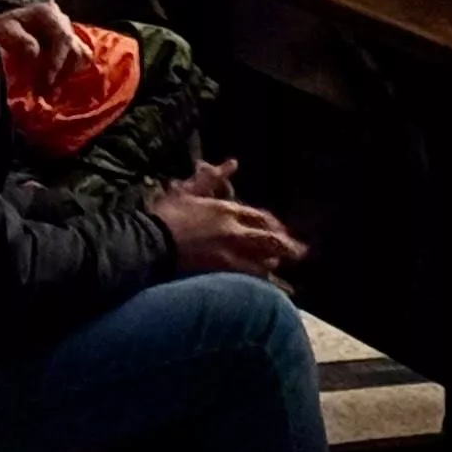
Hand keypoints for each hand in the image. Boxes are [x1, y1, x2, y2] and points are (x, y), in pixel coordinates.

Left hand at [0, 0, 82, 85]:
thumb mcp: (4, 31)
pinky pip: (76, 61)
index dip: (58, 62)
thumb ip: (19, 39)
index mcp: (48, 13)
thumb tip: (35, 52)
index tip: (48, 81)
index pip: (63, 38)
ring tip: (46, 92)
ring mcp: (65, 32)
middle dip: (60, 73)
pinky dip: (66, 75)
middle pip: (74, 49)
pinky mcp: (65, 46)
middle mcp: (61, 21)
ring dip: (64, 76)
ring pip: (78, 57)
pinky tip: (52, 88)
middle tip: (43, 92)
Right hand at [149, 172, 305, 278]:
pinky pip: (246, 279)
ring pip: (261, 261)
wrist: (149, 242)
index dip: (273, 225)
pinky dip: (258, 283)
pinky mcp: (218, 273)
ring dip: (273, 266)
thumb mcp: (189, 191)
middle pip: (269, 239)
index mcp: (227, 211)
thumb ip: (212, 177)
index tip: (281, 231)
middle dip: (287, 246)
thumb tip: (233, 162)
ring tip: (283, 275)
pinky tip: (265, 289)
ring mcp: (228, 254)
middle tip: (302, 253)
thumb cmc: (165, 216)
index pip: (259, 217)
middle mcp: (233, 232)